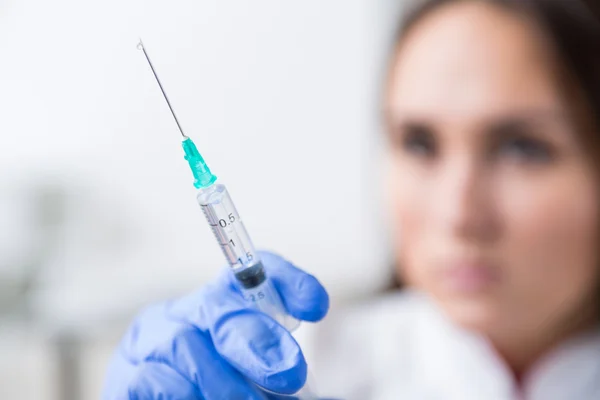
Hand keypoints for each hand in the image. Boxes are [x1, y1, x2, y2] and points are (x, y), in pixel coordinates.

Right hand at [102, 252, 329, 399]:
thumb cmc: (224, 391)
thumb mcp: (257, 378)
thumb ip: (276, 373)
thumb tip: (306, 384)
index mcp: (228, 304)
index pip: (258, 270)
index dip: (287, 281)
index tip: (315, 307)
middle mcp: (190, 311)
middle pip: (219, 305)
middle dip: (257, 340)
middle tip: (289, 375)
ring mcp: (153, 339)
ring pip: (184, 342)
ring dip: (222, 380)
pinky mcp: (127, 373)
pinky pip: (152, 378)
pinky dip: (184, 394)